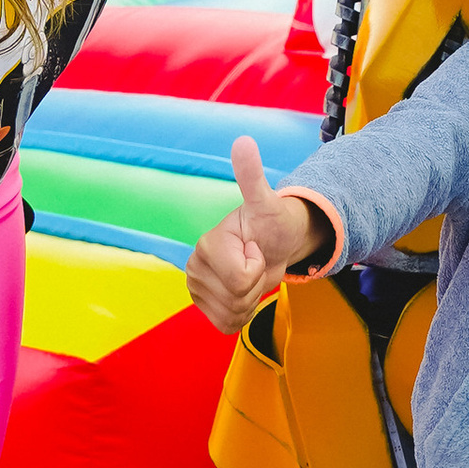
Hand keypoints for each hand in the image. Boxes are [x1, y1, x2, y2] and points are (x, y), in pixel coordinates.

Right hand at [183, 136, 331, 333]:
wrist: (274, 243)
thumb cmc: (271, 222)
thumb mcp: (266, 200)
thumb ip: (251, 175)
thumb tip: (243, 141)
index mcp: (206, 245)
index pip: (241, 279)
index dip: (257, 266)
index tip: (255, 247)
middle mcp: (194, 267)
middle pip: (236, 300)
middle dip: (254, 285)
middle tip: (255, 260)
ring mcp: (196, 289)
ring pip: (230, 316)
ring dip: (249, 301)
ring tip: (250, 275)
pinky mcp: (203, 307)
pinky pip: (225, 325)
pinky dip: (241, 314)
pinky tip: (243, 292)